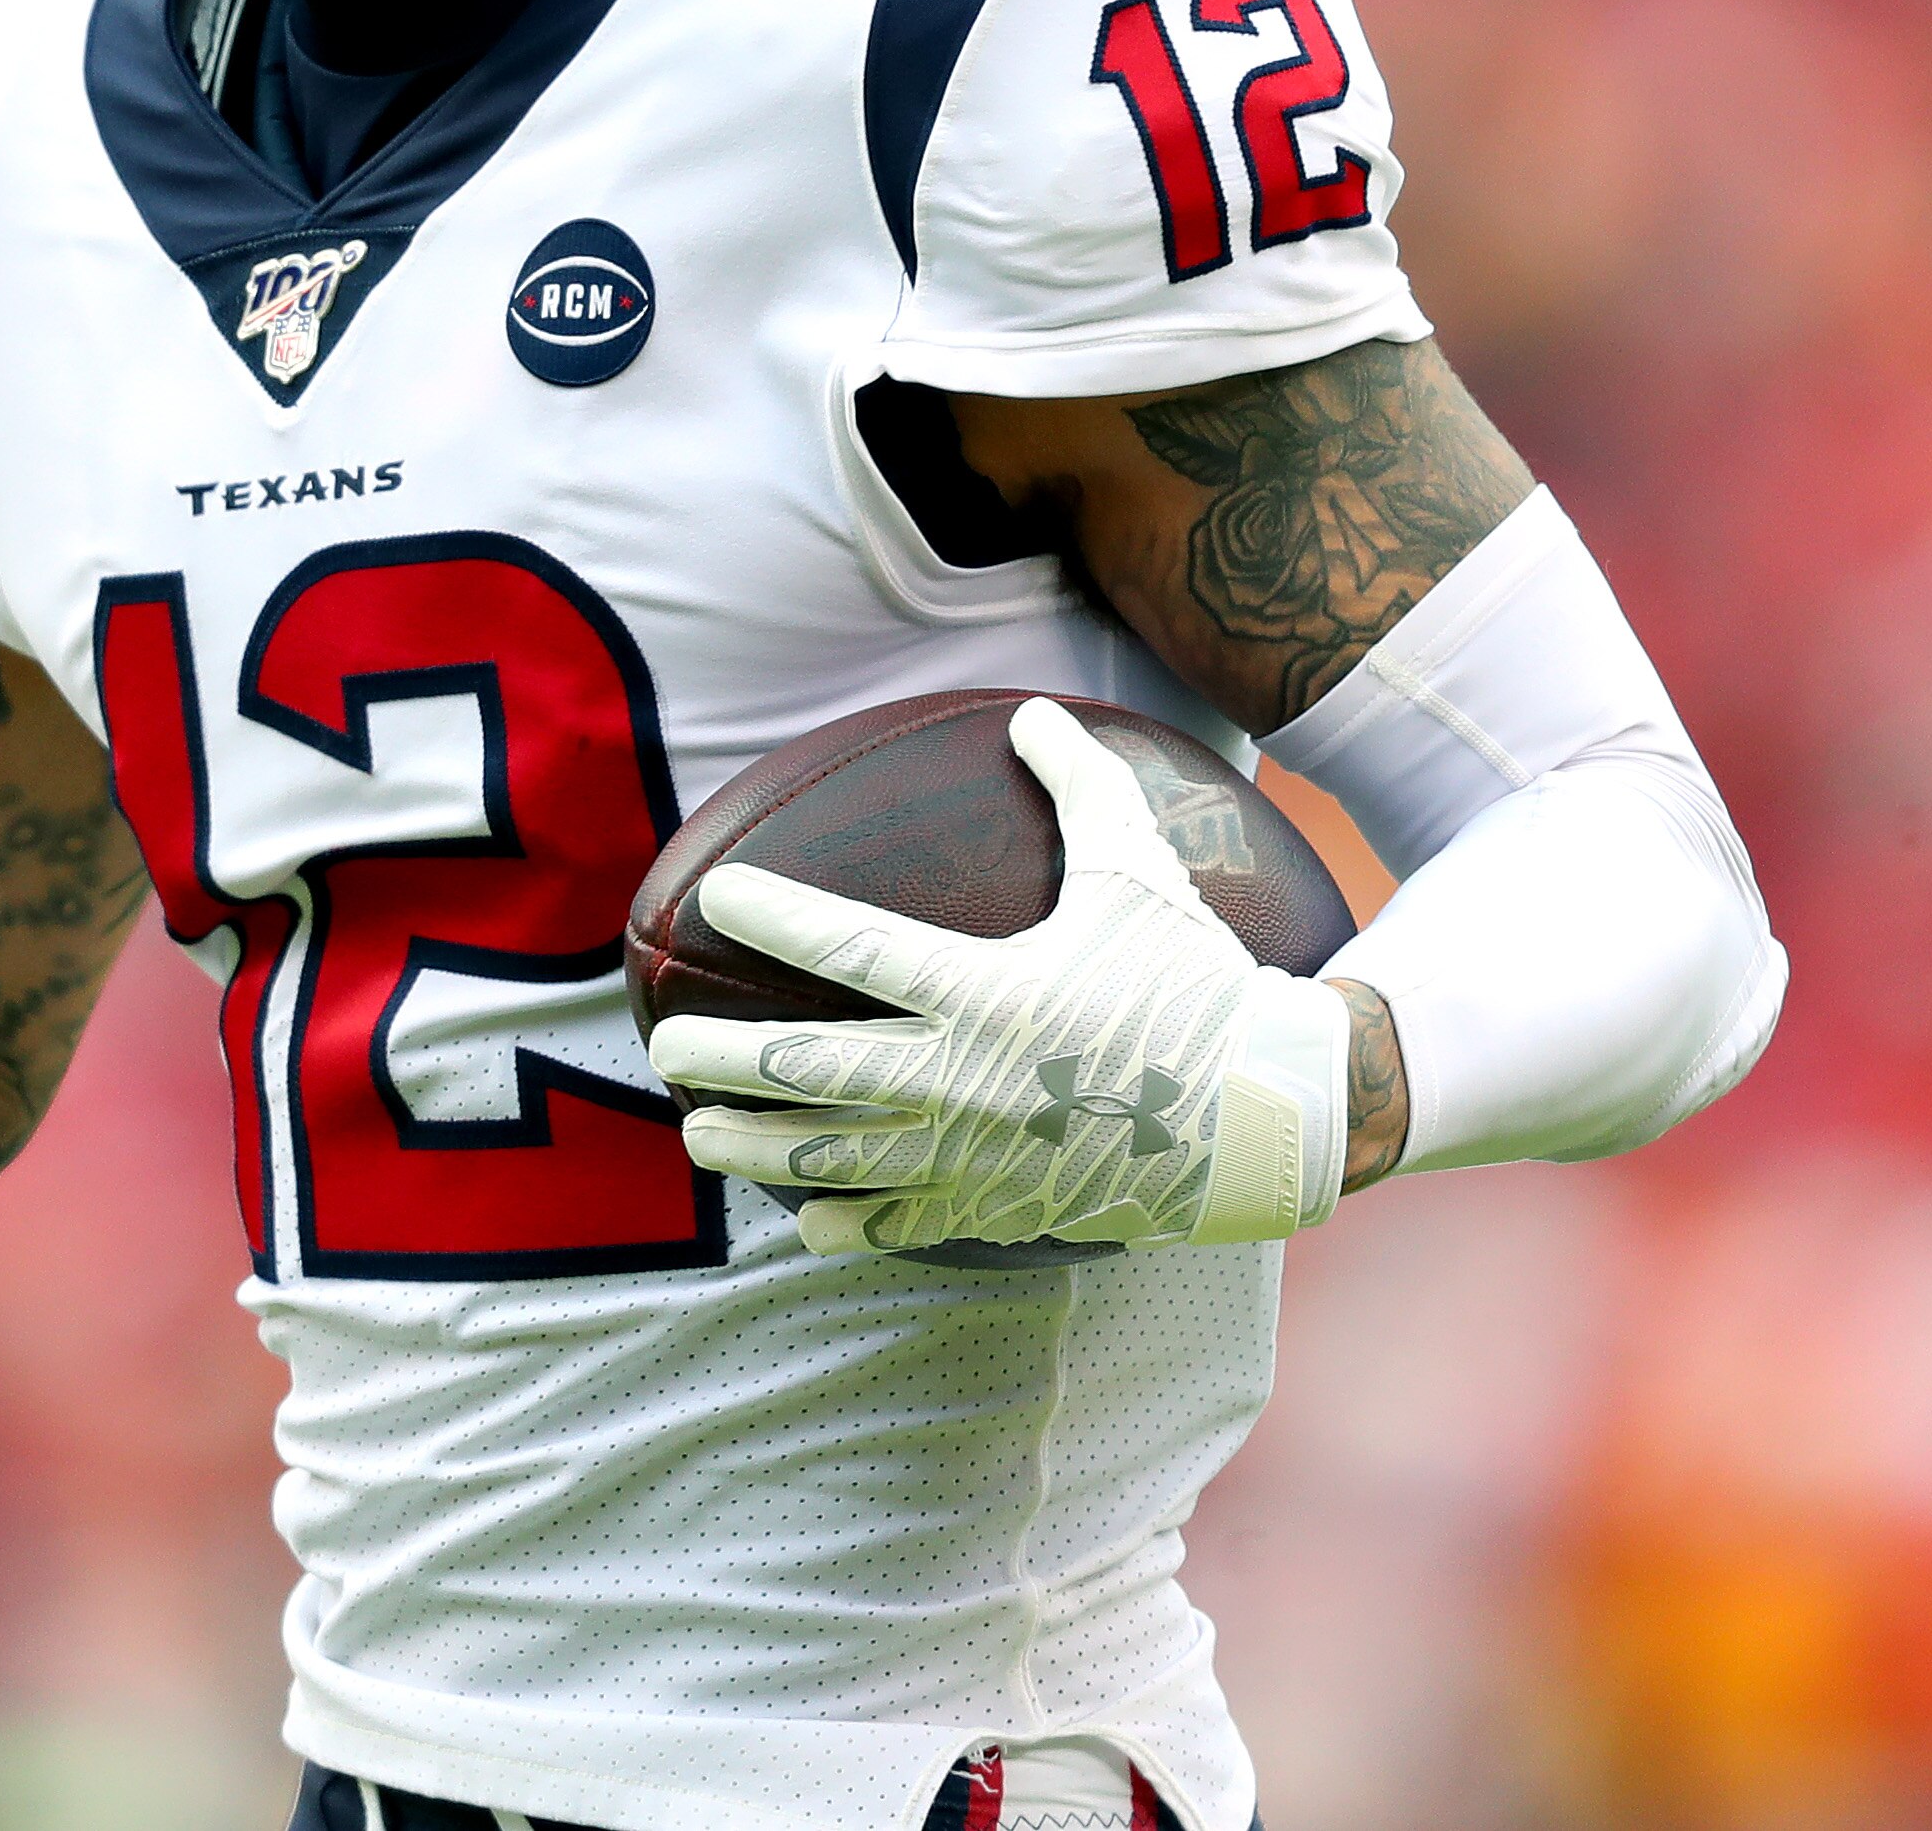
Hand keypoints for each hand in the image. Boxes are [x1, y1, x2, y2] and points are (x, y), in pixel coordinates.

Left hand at [645, 697, 1347, 1254]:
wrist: (1267, 1113)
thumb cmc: (1197, 983)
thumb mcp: (1142, 872)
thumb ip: (1083, 785)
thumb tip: (1033, 711)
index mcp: (991, 989)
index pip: (855, 948)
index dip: (780, 918)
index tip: (722, 896)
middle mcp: (967, 1077)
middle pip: (814, 1069)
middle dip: (727, 1058)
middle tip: (664, 1046)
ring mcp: (977, 1154)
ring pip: (837, 1156)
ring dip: (758, 1147)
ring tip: (697, 1134)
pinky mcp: (1000, 1204)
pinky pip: (901, 1220)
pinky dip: (843, 1220)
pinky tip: (798, 1214)